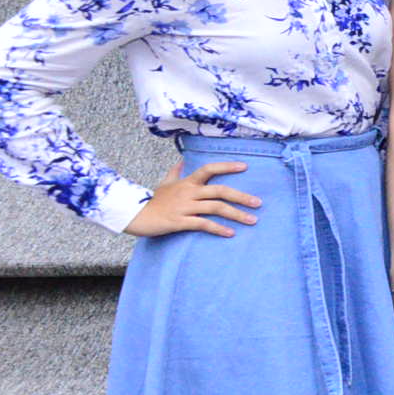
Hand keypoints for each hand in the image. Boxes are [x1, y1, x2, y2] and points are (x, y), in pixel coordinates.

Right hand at [126, 159, 259, 238]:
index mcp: (187, 182)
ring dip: (236, 214)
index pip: (209, 169)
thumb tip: (181, 161)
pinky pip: (203, 224)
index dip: (227, 166)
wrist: (134, 216)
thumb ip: (175, 173)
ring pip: (216, 208)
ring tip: (252, 220)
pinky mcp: (180, 221)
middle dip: (241, 196)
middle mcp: (188, 192)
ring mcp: (185, 207)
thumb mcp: (164, 184)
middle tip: (258, 203)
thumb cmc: (152, 201)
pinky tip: (230, 233)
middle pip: (219, 190)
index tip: (245, 167)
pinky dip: (218, 228)